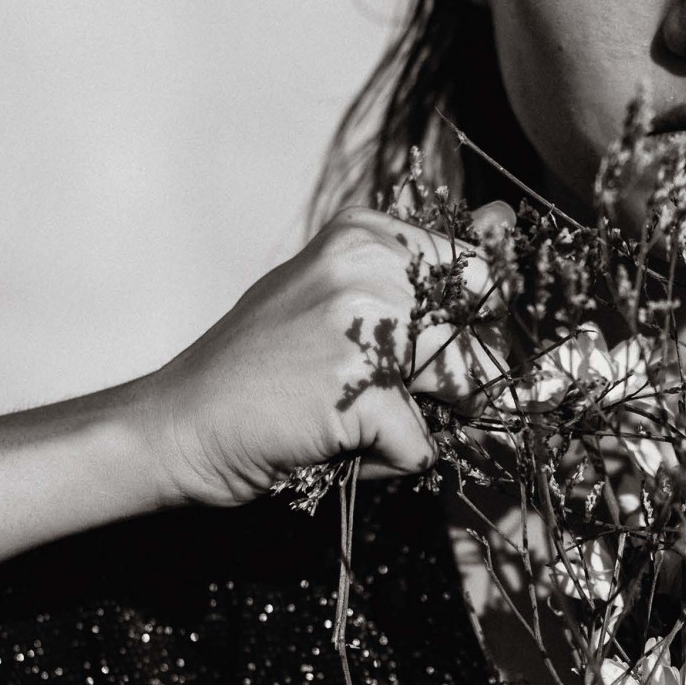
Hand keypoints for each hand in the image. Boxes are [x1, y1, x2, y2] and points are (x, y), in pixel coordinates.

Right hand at [131, 202, 514, 509]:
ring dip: (421, 422)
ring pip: (465, 390)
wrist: (180, 423)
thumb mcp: (339, 296)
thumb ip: (420, 270)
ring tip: (352, 415)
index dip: (473, 328)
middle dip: (461, 382)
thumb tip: (505, 221)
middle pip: (482, 335)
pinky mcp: (360, 390)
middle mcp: (368, 265)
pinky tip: (333, 442)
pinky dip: (387, 463)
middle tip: (385, 396)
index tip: (433, 353)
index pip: (478, 273)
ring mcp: (364, 325)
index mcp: (366, 234)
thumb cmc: (265, 370)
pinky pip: (424, 447)